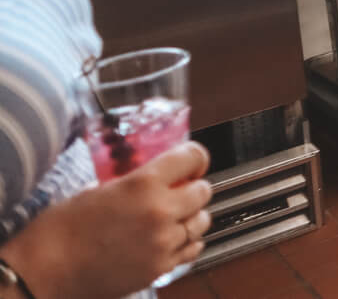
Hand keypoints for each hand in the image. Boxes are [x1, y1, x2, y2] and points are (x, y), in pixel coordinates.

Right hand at [5, 141, 212, 298]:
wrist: (44, 271)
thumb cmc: (61, 228)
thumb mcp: (101, 189)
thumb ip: (136, 182)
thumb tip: (157, 178)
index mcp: (143, 183)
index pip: (193, 156)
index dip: (194, 158)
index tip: (191, 165)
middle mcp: (160, 211)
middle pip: (204, 191)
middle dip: (193, 189)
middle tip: (179, 193)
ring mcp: (162, 242)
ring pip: (202, 221)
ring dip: (192, 217)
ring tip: (175, 218)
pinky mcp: (159, 268)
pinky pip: (192, 249)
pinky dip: (188, 242)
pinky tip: (174, 240)